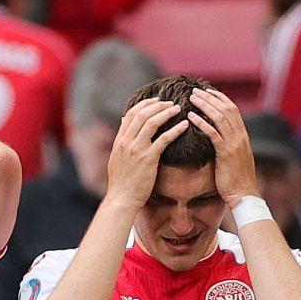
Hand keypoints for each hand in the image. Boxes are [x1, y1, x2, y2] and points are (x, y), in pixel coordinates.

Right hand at [102, 97, 191, 211]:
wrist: (122, 199)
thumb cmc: (121, 182)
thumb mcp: (116, 157)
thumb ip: (121, 140)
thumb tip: (122, 122)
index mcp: (119, 140)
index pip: (130, 114)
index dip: (144, 104)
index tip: (156, 101)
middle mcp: (126, 142)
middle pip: (142, 114)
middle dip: (157, 105)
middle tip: (170, 103)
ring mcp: (137, 149)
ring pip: (152, 122)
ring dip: (166, 113)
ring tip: (177, 109)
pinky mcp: (148, 159)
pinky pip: (164, 139)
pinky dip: (175, 129)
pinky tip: (184, 125)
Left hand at [188, 86, 260, 204]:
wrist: (244, 195)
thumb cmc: (236, 180)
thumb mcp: (235, 158)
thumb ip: (229, 145)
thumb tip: (219, 137)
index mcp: (243, 135)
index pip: (233, 109)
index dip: (220, 98)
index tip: (208, 91)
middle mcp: (240, 136)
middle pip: (226, 109)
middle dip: (210, 98)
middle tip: (196, 91)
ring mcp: (234, 143)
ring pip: (219, 117)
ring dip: (205, 105)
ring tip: (192, 98)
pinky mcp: (226, 153)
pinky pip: (213, 133)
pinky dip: (202, 123)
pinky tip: (191, 117)